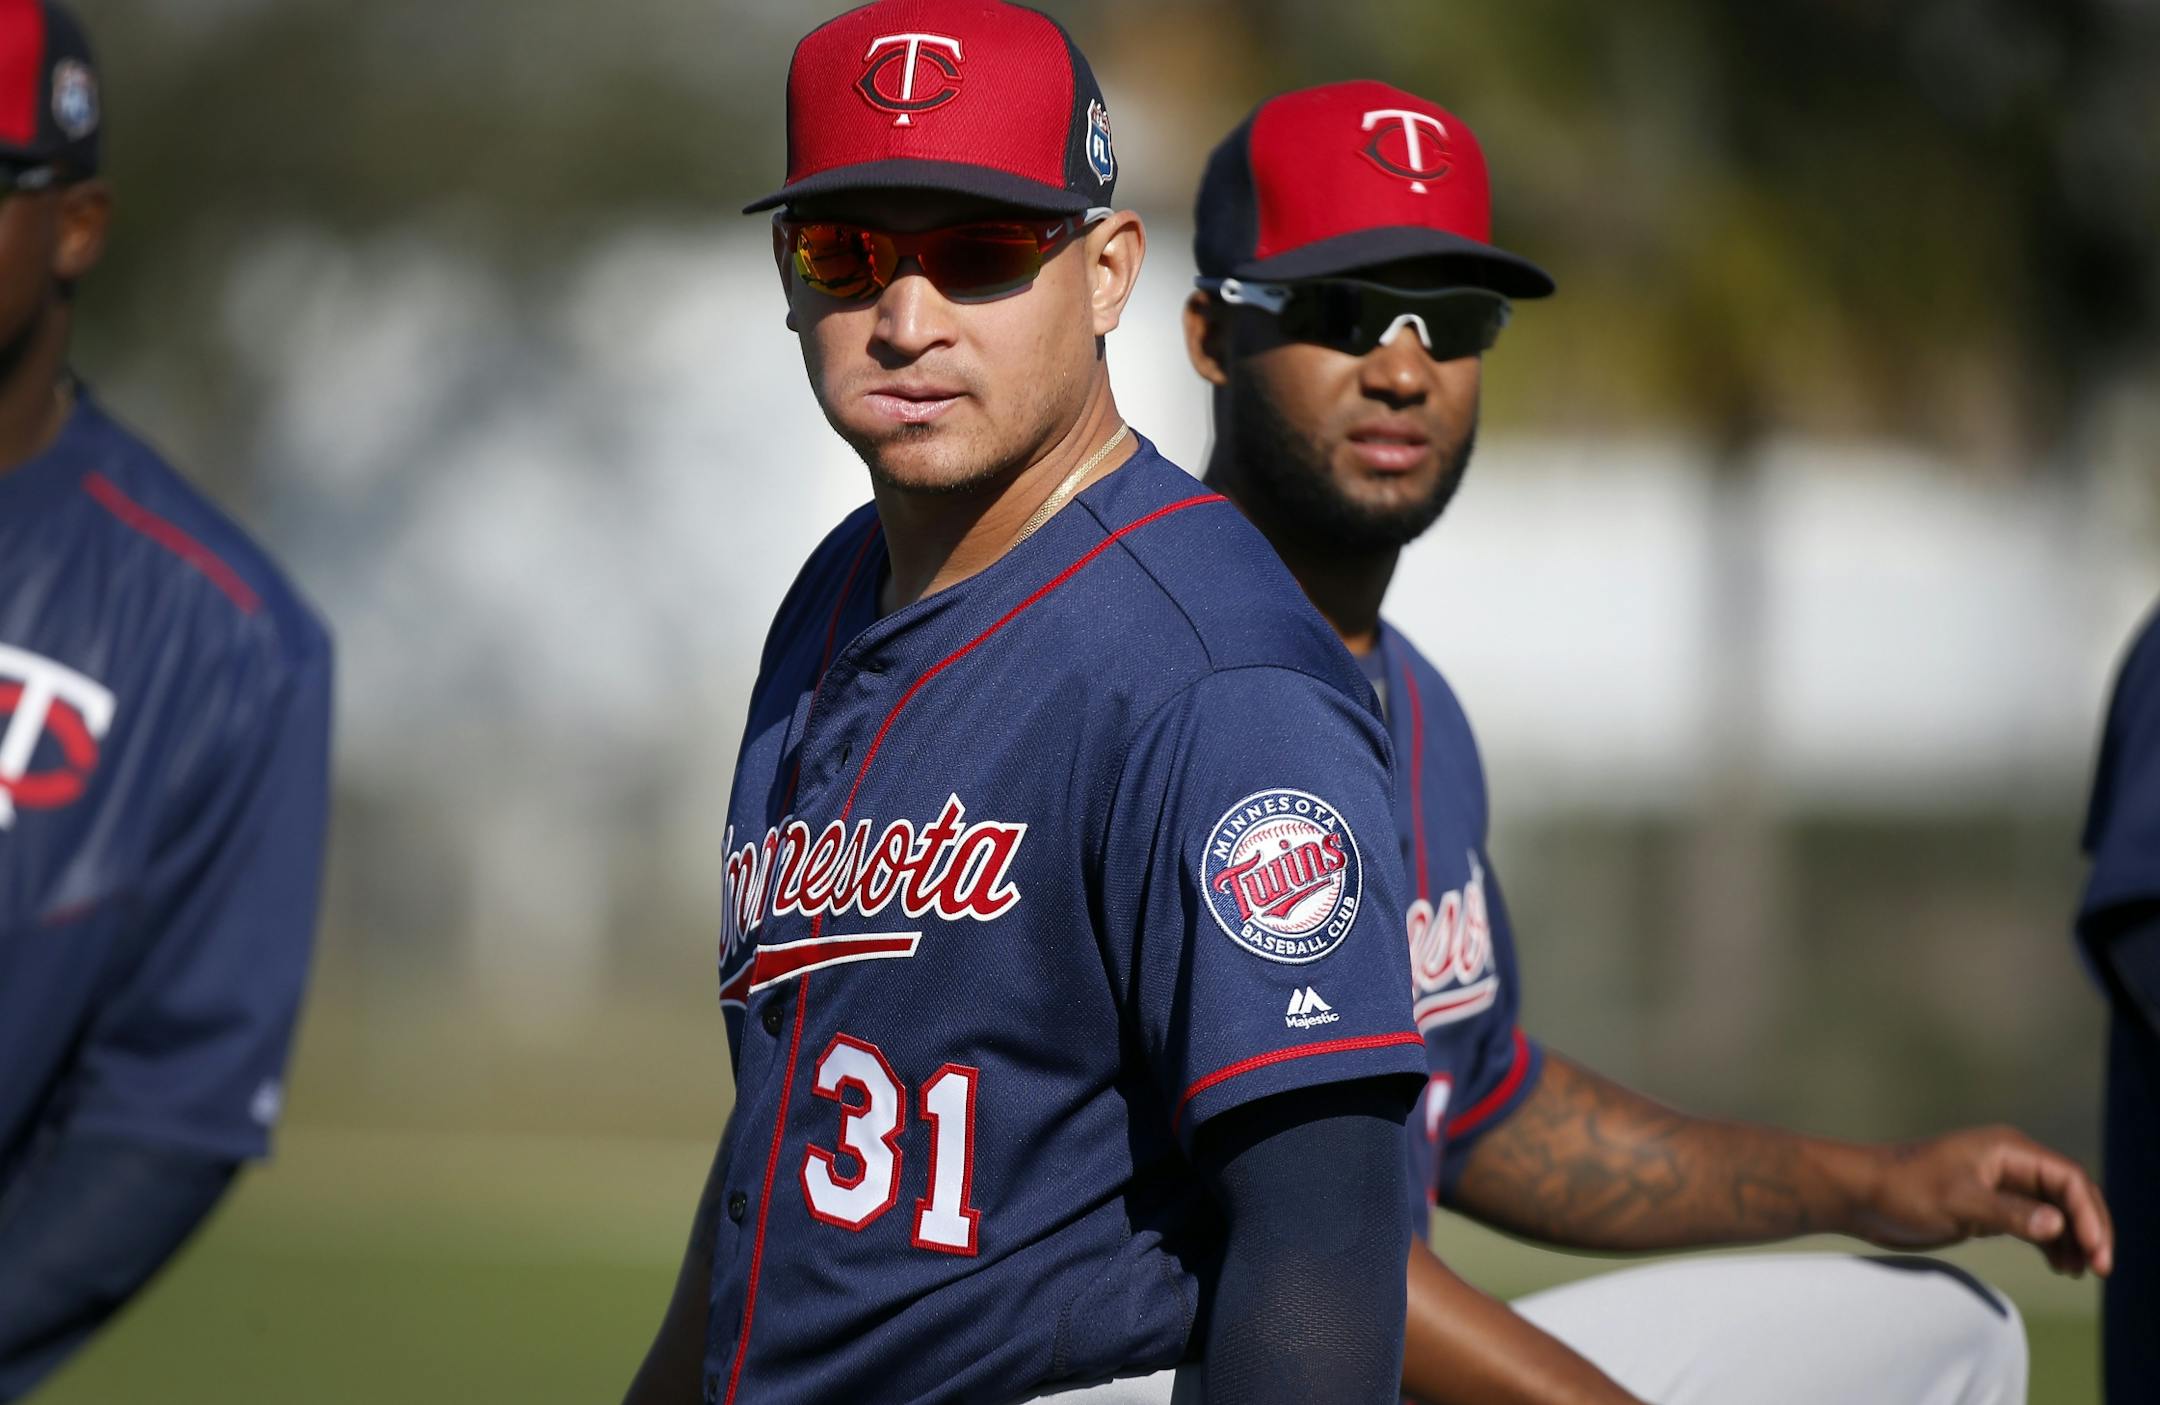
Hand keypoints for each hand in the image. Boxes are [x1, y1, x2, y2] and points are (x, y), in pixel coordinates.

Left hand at [1852, 1126, 2113, 1276]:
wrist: (1861, 1196)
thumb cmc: (1904, 1191)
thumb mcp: (1957, 1203)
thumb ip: (2008, 1214)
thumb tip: (2057, 1225)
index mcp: (2008, 1150)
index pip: (2069, 1178)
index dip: (2090, 1214)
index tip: (2097, 1252)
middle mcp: (2010, 1163)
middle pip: (2070, 1194)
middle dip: (2090, 1229)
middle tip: (2102, 1269)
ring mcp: (2001, 1185)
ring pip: (2056, 1211)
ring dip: (2074, 1239)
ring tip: (2080, 1273)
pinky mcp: (1989, 1206)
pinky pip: (2035, 1223)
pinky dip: (2052, 1243)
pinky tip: (2061, 1267)